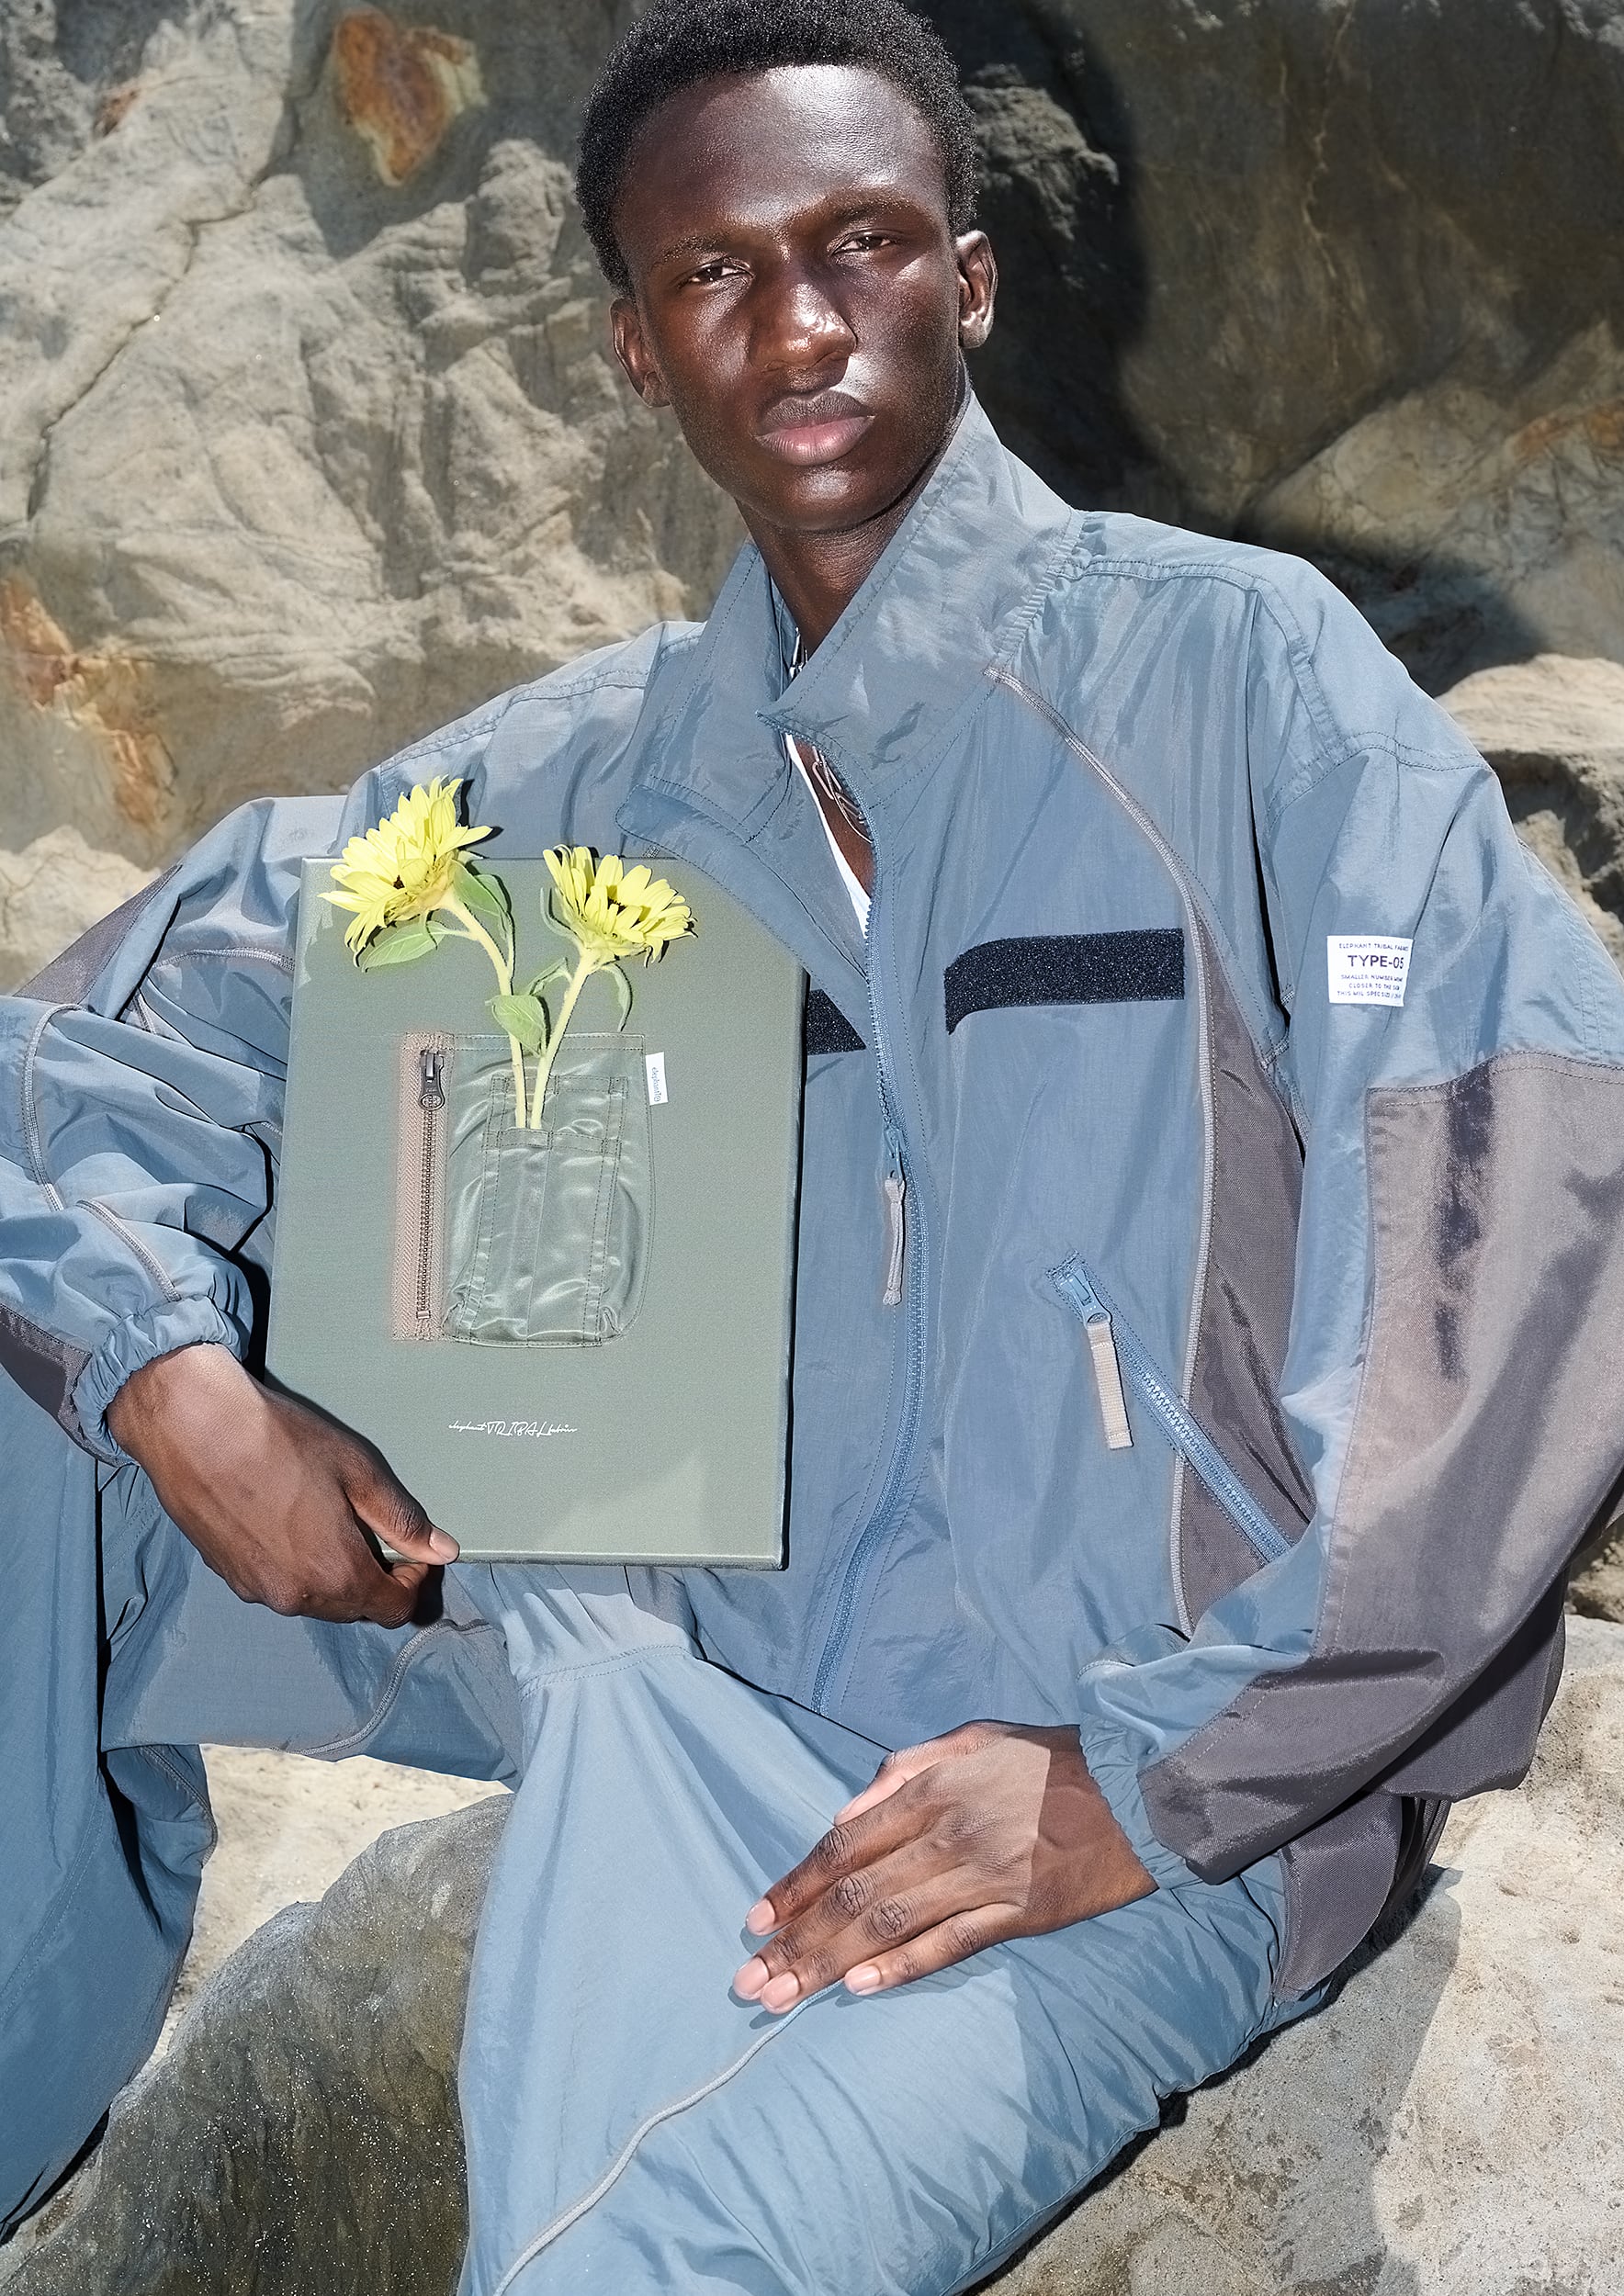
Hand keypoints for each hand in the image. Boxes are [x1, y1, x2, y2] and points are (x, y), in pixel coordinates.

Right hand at [107, 1343, 456, 1625]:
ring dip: (332, 1576)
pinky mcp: (225, 1575)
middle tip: (375, 1533)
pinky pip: (276, 1584)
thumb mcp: (357, 1472)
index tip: (412, 1552)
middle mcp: (293, 1597)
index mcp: (334, 1576)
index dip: (412, 1584)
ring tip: (330, 1524)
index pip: (391, 1610)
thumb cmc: (282, 1442)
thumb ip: (402, 1519)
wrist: (193, 1427)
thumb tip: (444, 1552)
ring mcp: (254, 1589)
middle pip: (352, 1608)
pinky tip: (287, 1523)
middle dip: (373, 1579)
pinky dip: (294, 1568)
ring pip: (312, 1600)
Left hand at [733, 1722, 1152, 2009]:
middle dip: (795, 1941)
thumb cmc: (1049, 1760)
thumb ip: (903, 1769)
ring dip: (829, 1963)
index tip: (756, 1922)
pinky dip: (902, 1968)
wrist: (1137, 1786)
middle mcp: (948, 1832)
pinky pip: (951, 1945)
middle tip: (749, 1983)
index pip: (844, 1846)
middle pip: (854, 1894)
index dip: (795, 1886)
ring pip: (889, 1926)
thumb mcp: (972, 1738)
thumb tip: (844, 1815)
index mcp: (931, 1787)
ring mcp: (984, 1876)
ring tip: (784, 1998)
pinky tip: (860, 1988)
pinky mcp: (1020, 1913)